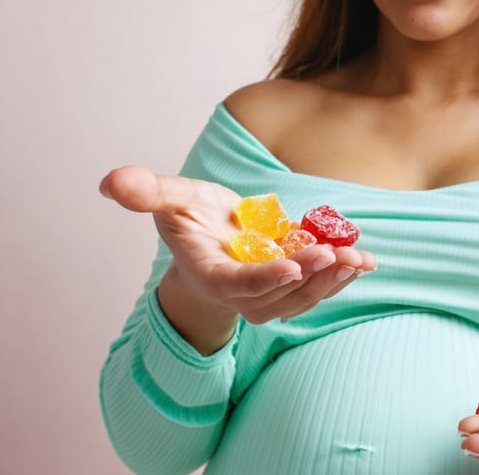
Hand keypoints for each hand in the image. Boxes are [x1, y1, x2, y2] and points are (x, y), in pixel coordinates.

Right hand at [100, 166, 375, 350]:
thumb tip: (111, 181)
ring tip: (357, 259)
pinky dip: (343, 274)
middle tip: (334, 254)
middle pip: (278, 295)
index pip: (237, 284)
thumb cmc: (189, 219)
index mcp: (212, 273)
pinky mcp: (293, 282)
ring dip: (332, 280)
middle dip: (308, 277)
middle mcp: (242, 291)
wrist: (212, 240)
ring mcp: (270, 291)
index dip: (263, 278)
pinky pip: (319, 285)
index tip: (292, 266)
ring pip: (303, 296)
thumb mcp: (168, 199)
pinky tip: (367, 260)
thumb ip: (146, 192)